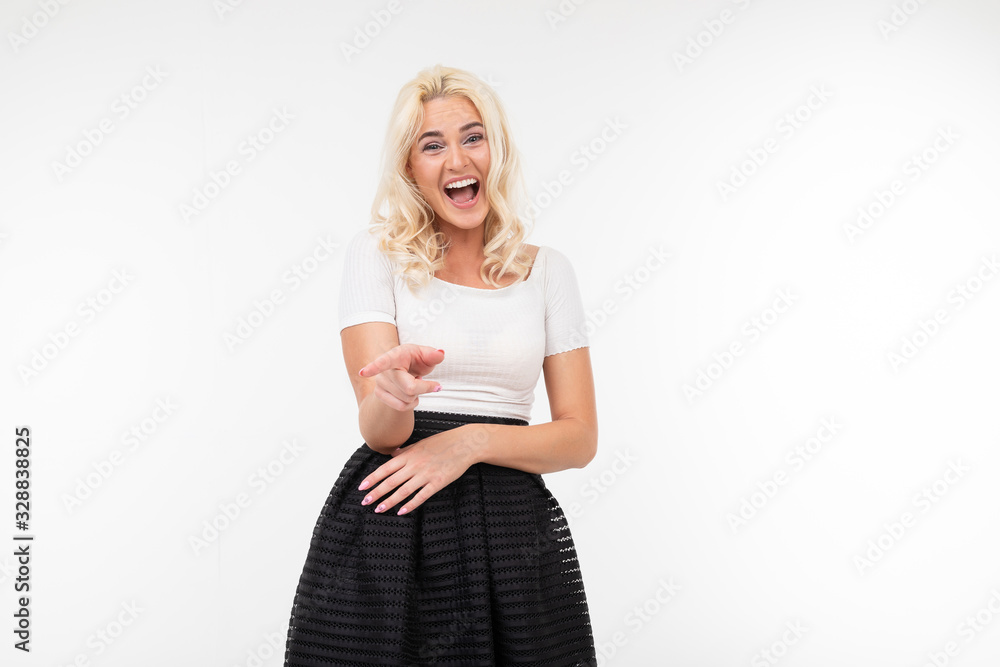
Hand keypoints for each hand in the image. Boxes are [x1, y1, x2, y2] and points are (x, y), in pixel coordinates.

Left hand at [357, 424, 482, 515]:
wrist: (464, 444)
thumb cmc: (443, 442)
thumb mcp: (420, 443)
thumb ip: (405, 451)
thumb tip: (392, 454)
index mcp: (409, 455)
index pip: (385, 469)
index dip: (373, 479)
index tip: (362, 487)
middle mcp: (414, 465)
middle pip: (391, 481)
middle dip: (376, 493)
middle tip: (365, 502)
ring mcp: (426, 474)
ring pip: (403, 491)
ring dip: (389, 501)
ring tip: (379, 509)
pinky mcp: (438, 483)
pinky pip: (421, 496)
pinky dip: (410, 505)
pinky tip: (401, 512)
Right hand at [359, 344, 443, 410]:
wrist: (403, 369)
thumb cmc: (414, 360)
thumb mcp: (425, 355)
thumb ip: (433, 355)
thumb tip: (440, 353)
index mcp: (394, 356)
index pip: (383, 362)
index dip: (373, 367)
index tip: (363, 372)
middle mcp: (384, 371)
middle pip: (410, 389)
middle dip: (424, 387)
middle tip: (426, 380)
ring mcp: (380, 384)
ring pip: (407, 400)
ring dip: (417, 395)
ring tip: (413, 382)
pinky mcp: (380, 395)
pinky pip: (401, 407)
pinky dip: (411, 403)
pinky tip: (408, 393)